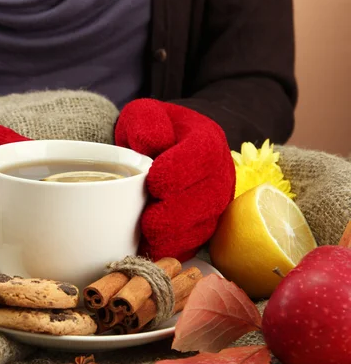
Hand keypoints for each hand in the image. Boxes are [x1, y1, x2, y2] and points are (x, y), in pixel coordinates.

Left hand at [115, 99, 234, 260]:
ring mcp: (215, 201)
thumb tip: (152, 143)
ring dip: (176, 236)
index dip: (180, 171)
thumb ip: (145, 121)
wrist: (160, 148)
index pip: (203, 155)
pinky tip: (153, 250)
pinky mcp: (204, 223)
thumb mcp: (143, 114)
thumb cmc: (151, 131)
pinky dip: (175, 249)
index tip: (153, 181)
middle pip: (208, 197)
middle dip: (178, 213)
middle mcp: (219, 172)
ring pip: (205, 224)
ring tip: (148, 239)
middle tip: (149, 220)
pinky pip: (196, 242)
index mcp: (207, 140)